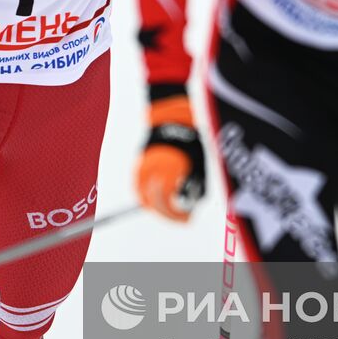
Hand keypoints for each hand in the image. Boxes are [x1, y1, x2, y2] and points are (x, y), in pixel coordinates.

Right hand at [135, 90, 205, 221]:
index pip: (169, 199)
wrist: (172, 119)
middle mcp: (155, 167)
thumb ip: (196, 185)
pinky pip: (138, 185)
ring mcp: (145, 164)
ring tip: (168, 212)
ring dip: (156, 206)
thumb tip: (193, 206)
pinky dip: (144, 196)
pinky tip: (154, 202)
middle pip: (156, 200)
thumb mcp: (199, 164)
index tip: (187, 219)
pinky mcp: (140, 163)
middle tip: (180, 218)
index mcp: (170, 167)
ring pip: (144, 194)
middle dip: (168, 213)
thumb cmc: (190, 142)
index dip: (178, 214)